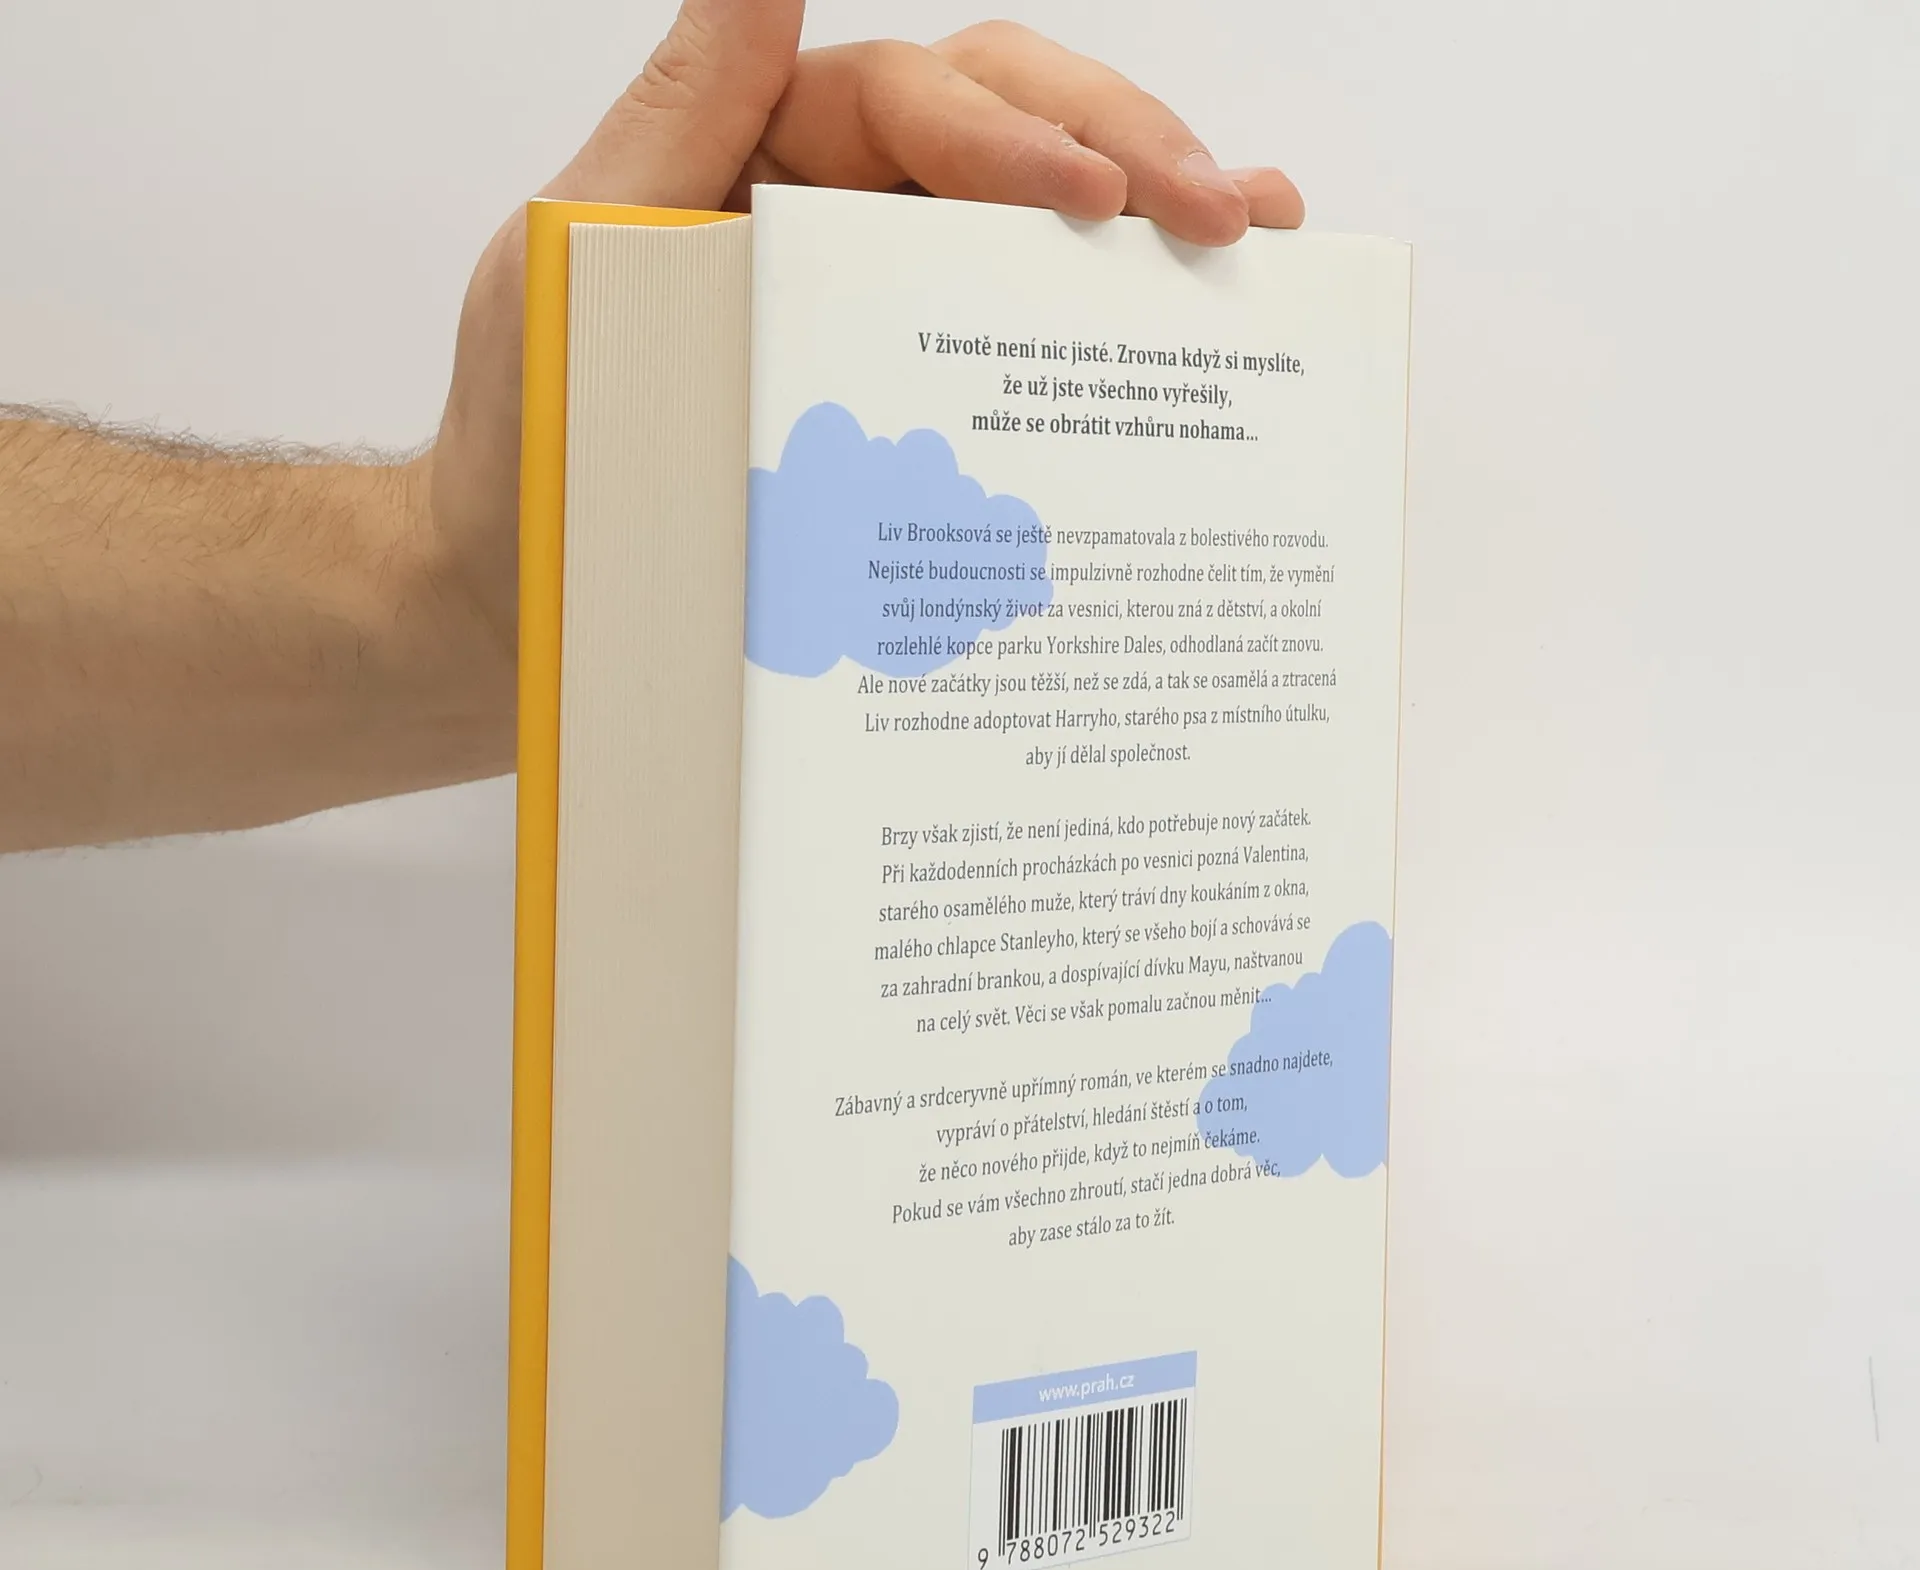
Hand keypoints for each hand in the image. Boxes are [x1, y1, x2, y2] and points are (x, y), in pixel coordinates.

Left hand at [423, 1, 1303, 651]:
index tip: (1096, 198)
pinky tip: (1210, 315)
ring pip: (1046, 229)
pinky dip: (1120, 326)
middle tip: (1223, 215)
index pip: (916, 103)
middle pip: (1015, 132)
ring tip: (1261, 236)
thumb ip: (682, 114)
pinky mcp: (922, 405)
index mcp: (773, 159)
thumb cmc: (532, 440)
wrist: (522, 602)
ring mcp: (895, 308)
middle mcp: (849, 215)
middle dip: (1127, 156)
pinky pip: (1030, 343)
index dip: (1013, 137)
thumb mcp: (578, 254)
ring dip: (1157, 217)